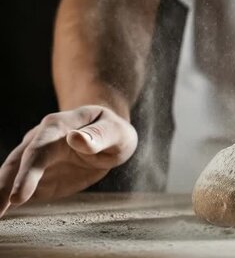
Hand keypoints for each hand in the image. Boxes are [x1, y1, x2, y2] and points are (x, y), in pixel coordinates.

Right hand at [0, 105, 136, 216]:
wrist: (107, 133)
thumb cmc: (112, 131)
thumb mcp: (115, 132)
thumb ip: (98, 136)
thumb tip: (76, 139)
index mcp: (58, 126)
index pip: (38, 150)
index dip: (27, 174)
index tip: (18, 197)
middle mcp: (40, 140)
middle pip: (16, 164)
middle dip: (3, 188)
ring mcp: (37, 158)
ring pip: (11, 176)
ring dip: (0, 195)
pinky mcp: (39, 176)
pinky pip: (21, 188)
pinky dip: (7, 201)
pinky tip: (2, 214)